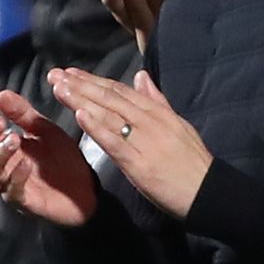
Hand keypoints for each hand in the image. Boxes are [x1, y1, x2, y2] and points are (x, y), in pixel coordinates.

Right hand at [0, 94, 98, 226]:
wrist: (87, 187)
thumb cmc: (61, 159)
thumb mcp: (44, 130)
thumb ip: (22, 114)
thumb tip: (1, 95)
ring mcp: (9, 186)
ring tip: (13, 139)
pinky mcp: (25, 202)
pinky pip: (13, 192)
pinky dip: (16, 177)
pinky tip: (25, 164)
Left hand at [49, 68, 212, 220]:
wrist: (207, 192)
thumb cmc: (192, 162)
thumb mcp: (178, 125)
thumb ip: (158, 101)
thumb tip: (141, 76)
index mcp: (159, 113)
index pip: (122, 91)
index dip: (94, 80)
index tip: (71, 72)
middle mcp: (151, 121)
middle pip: (111, 98)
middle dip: (81, 85)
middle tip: (55, 74)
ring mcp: (145, 141)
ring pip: (110, 115)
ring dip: (82, 100)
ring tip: (59, 88)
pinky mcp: (140, 162)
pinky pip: (115, 142)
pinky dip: (97, 127)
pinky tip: (79, 115)